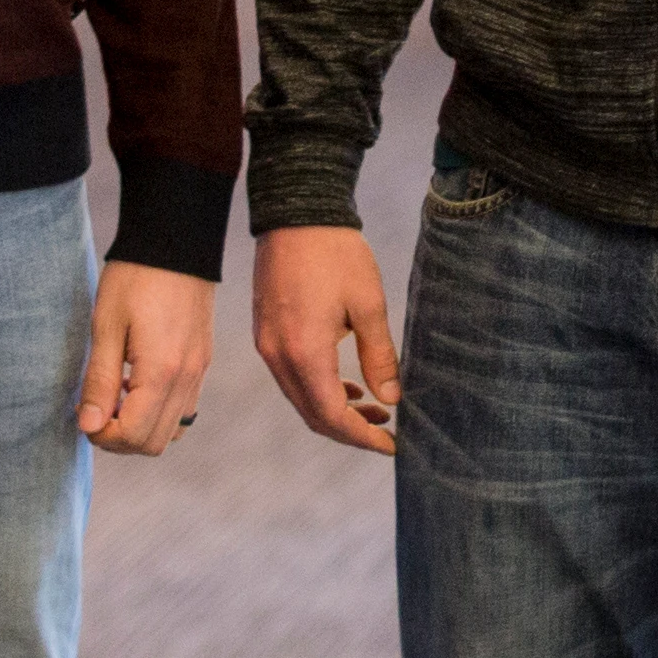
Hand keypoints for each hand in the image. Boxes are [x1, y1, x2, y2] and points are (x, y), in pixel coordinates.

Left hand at [78, 261, 217, 455]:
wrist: (176, 241)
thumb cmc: (134, 279)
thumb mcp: (106, 327)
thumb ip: (100, 382)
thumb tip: (89, 427)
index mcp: (162, 372)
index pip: (134, 435)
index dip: (102, 437)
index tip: (83, 416)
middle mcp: (187, 379)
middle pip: (155, 443)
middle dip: (120, 438)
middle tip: (96, 411)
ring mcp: (199, 372)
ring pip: (174, 432)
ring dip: (141, 427)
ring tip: (117, 396)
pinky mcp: (202, 362)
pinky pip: (185, 409)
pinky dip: (160, 412)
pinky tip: (139, 383)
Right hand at [252, 224, 399, 454]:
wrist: (296, 213)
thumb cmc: (335, 253)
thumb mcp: (368, 304)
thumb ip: (379, 356)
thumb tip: (391, 399)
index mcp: (304, 351)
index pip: (331, 415)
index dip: (362, 437)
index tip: (391, 444)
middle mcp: (278, 355)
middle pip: (312, 415)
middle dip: (350, 431)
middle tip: (386, 432)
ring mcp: (267, 345)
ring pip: (300, 399)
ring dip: (334, 411)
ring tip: (374, 408)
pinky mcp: (266, 334)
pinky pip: (290, 378)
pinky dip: (318, 390)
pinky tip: (346, 384)